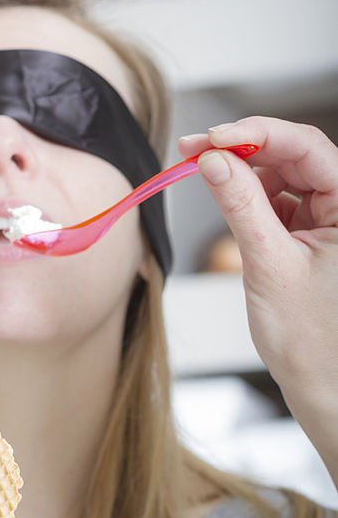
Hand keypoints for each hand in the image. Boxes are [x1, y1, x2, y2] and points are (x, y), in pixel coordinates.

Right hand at [178, 118, 337, 485]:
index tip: (212, 138)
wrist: (319, 382)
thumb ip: (241, 206)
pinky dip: (246, 195)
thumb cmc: (310, 338)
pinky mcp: (308, 233)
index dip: (257, 134)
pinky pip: (277, 200)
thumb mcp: (268, 263)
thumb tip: (212, 161)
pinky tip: (221, 192)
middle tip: (193, 149)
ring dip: (241, 170)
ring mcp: (328, 219)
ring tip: (199, 170)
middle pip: (294, 154)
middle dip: (243, 148)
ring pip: (282, 174)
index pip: (307, 147)